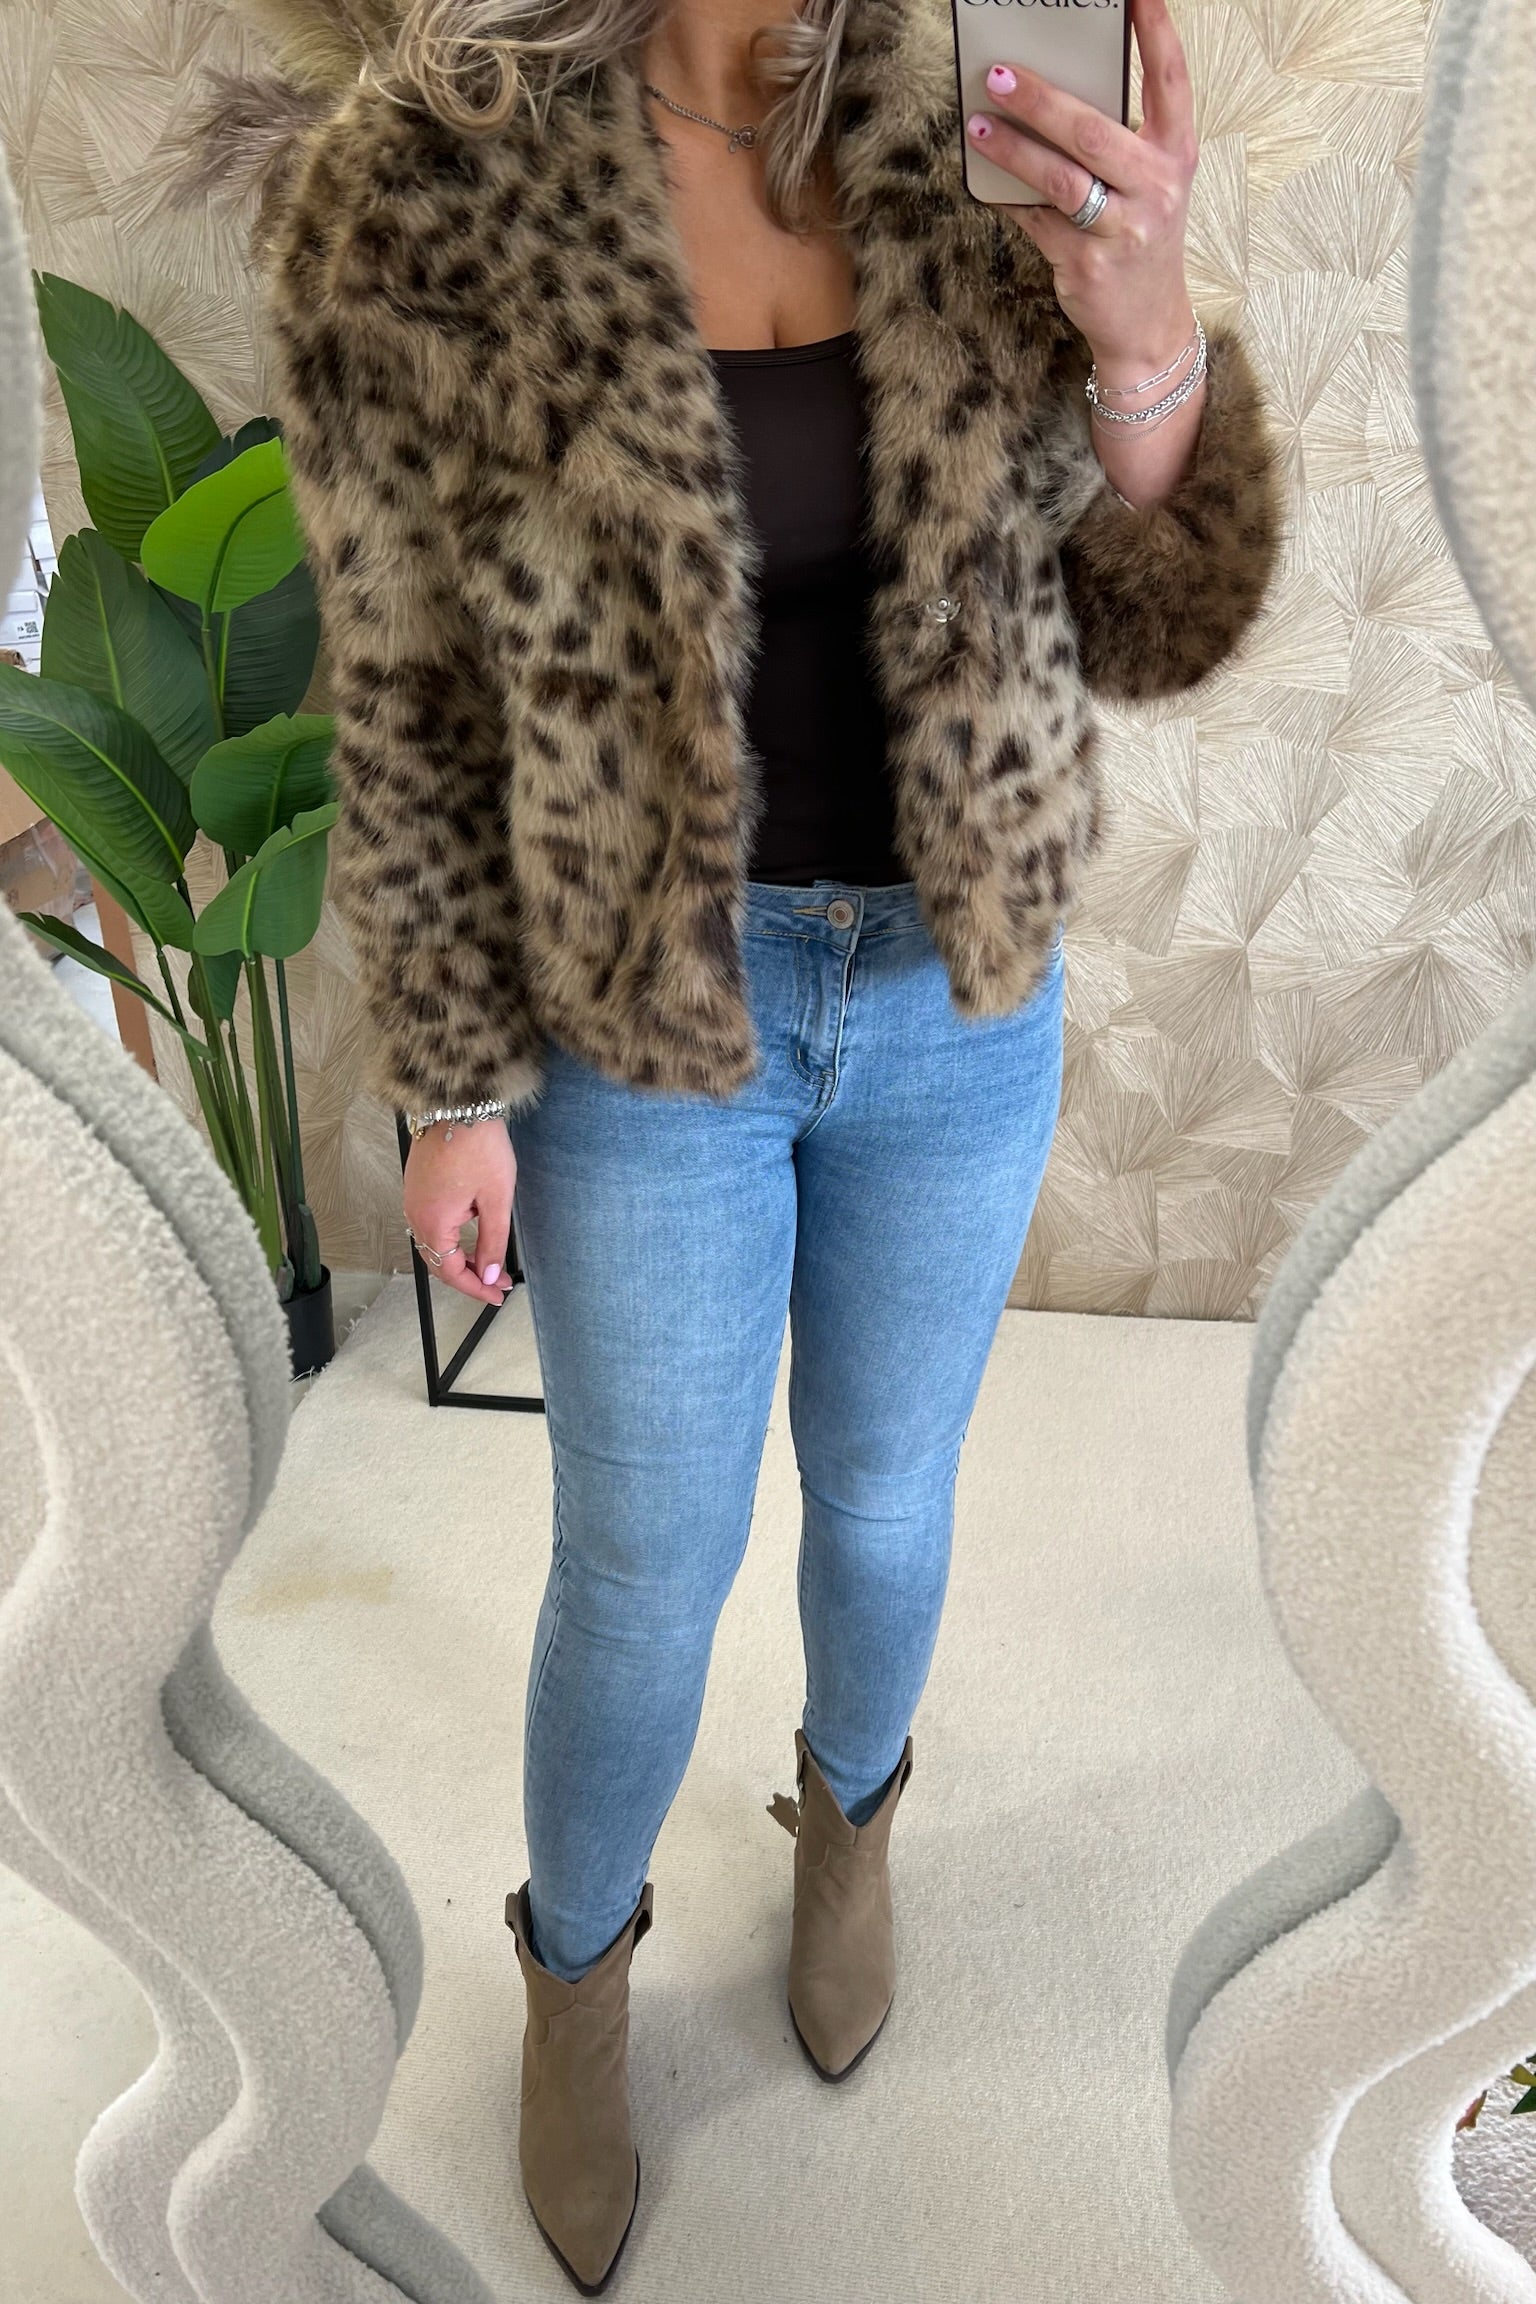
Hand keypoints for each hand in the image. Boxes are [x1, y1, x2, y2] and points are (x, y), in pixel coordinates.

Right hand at [403, 1117, 516, 1306]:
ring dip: (459, 1257)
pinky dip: (450, 1238)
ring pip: (433, 1243)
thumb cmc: (478, 1146)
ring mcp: (413, 1199)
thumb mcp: (496, 1199)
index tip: (496, 1294)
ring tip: (489, 1261)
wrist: (458, 1105)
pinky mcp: (417, 1187)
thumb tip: (488, 1274)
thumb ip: (492, 1242)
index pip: (450, 1271)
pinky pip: (430, 1224)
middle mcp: (416, 1214)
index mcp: (433, 1222)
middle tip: (497, 1281)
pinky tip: (471, 1235)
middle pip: (438, 1261)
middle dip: (469, 1275)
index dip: (475, 1288)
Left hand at [965, 0, 1198, 373]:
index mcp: (1177, 154)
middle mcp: (1156, 188)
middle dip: (1041, 100)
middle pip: (1093, 132)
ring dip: (1013, 150)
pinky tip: (985, 179)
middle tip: (1000, 74)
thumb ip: (1119, 141)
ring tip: (979, 126)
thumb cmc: (1140, 238)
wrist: (1147, 325)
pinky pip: (1035, 221)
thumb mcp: (1149, 184)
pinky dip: (1007, 198)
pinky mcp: (1085, 264)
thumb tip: (1051, 96)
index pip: (1171, 80)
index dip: (1155, 31)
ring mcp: (1122, 229)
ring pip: (1060, 179)